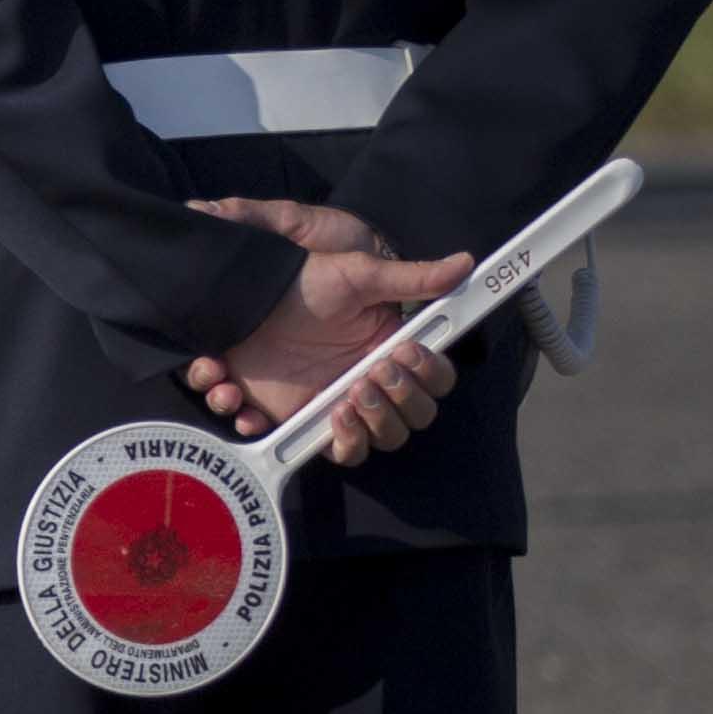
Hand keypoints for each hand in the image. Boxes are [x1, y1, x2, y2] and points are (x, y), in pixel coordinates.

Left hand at [179, 198, 466, 460]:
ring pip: (382, 440)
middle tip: (372, 373)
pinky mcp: (307, 422)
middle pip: (417, 417)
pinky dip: (336, 441)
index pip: (437, 380)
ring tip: (346, 397)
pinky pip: (338, 451)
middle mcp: (373, 381)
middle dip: (402, 400)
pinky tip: (329, 414)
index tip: (406, 351)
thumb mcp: (357, 275)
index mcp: (392, 348)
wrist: (247, 303)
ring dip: (373, 424)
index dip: (431, 374)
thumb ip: (411, 276)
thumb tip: (466, 262)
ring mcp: (341, 404)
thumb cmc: (303, 284)